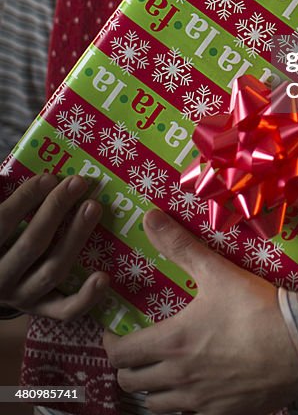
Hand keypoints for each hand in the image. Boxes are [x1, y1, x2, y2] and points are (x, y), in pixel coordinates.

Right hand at [0, 173, 108, 318]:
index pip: (2, 223)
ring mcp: (22, 297)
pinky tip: (103, 277)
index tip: (49, 177)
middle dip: (55, 210)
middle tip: (78, 183)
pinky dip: (85, 297)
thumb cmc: (0, 236)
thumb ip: (7, 198)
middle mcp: (0, 278)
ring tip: (93, 207)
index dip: (24, 199)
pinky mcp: (42, 310)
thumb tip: (30, 172)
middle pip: (31, 244)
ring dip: (75, 237)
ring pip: (52, 270)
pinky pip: (65, 310)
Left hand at [103, 209, 297, 414]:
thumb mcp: (216, 271)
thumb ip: (180, 246)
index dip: (110, 344)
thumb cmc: (256, 308)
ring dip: (151, 389)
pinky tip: (194, 390)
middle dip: (127, 366)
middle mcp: (179, 378)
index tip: (115, 334)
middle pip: (131, 383)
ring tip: (159, 372)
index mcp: (173, 343)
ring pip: (155, 405)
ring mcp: (200, 401)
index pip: (121, 354)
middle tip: (136, 350)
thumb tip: (149, 217)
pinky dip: (181, 406)